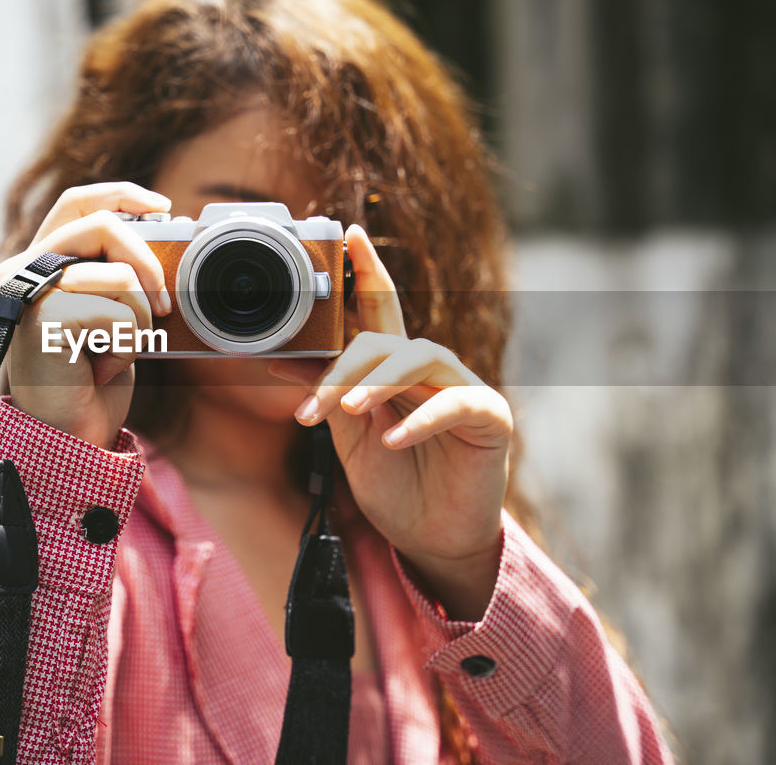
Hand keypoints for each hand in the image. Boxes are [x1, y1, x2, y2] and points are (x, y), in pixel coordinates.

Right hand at [0, 183, 172, 449]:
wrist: (70, 433)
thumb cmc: (93, 374)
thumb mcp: (116, 311)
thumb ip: (128, 270)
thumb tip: (171, 225)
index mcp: (44, 260)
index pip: (77, 202)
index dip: (122, 194)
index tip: (164, 209)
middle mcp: (28, 268)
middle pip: (103, 224)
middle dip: (149, 262)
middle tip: (163, 305)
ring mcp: (30, 291)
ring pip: (121, 277)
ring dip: (139, 322)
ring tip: (115, 351)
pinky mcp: (43, 319)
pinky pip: (119, 316)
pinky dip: (127, 347)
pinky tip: (100, 368)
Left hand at [269, 225, 509, 619]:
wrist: (431, 540)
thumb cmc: (395, 485)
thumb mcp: (350, 437)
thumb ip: (330, 395)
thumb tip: (285, 358)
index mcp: (394, 369)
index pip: (380, 309)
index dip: (367, 270)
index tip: (347, 235)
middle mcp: (430, 369)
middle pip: (385, 339)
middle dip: (343, 366)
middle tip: (314, 407)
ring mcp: (463, 388)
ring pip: (418, 357)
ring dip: (378, 380)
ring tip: (349, 411)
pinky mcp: (490, 418)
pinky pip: (455, 403)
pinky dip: (421, 419)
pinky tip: (394, 441)